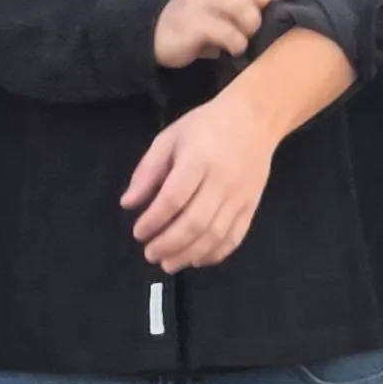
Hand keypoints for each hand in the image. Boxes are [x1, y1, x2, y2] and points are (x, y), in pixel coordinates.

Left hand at [120, 94, 281, 272]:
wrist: (253, 120)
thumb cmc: (205, 126)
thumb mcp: (169, 138)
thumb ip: (148, 171)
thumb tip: (128, 204)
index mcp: (198, 160)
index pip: (174, 198)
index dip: (154, 220)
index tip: (138, 232)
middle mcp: (222, 181)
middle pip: (195, 222)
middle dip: (169, 244)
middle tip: (150, 253)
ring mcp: (240, 197)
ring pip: (215, 235)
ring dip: (189, 254)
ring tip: (168, 263)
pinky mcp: (252, 206)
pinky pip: (235, 237)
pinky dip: (215, 254)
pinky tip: (197, 260)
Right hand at [153, 0, 290, 67]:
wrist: (157, 32)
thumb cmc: (201, 16)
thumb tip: (283, 2)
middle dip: (263, 0)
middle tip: (257, 18)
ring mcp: (200, 0)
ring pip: (242, 6)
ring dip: (251, 26)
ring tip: (244, 36)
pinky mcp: (191, 25)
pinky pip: (226, 32)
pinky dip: (236, 43)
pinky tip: (232, 48)